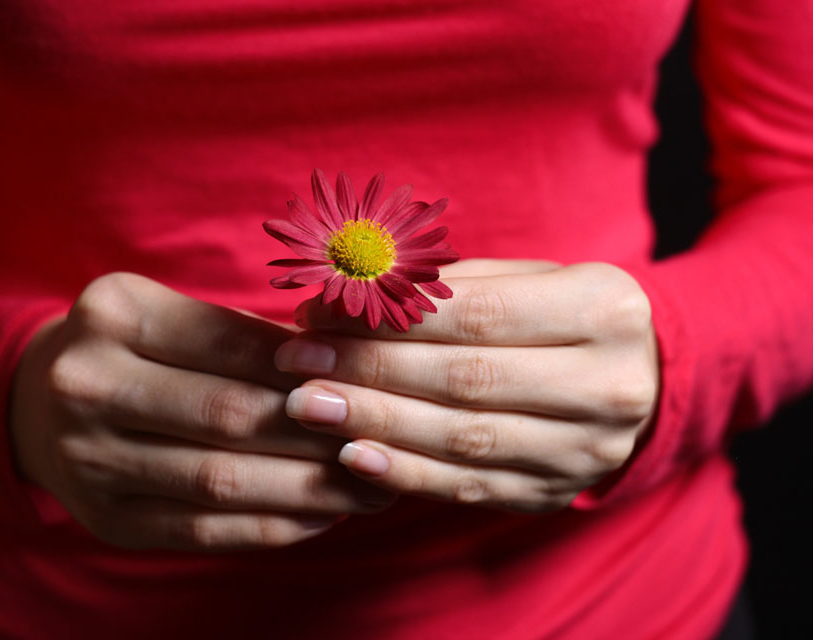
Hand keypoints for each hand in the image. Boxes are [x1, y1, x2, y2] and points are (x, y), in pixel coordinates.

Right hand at [9, 273, 393, 550]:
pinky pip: (205, 531)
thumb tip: (345, 366)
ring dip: (311, 488)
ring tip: (371, 486)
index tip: (368, 381)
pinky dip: (273, 527)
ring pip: (224, 481)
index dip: (307, 366)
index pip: (232, 343)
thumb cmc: (133, 347)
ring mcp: (89, 460)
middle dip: (321, 432)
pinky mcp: (105, 520)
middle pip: (231, 415)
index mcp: (113, 315)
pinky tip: (322, 516)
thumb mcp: (172, 315)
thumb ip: (246, 336)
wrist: (40, 403)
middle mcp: (88, 385)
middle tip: (386, 440)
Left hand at [276, 259, 658, 512]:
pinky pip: (468, 487)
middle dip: (370, 371)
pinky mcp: (552, 492)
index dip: (391, 318)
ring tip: (307, 406)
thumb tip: (350, 293)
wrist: (638, 381)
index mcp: (605, 310)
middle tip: (299, 362)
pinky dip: (404, 474)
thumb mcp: (525, 279)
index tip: (321, 313)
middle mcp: (608, 386)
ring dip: (375, 423)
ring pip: (463, 439)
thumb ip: (448, 287)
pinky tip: (350, 457)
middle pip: (466, 379)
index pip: (479, 316)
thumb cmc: (560, 315)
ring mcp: (584, 450)